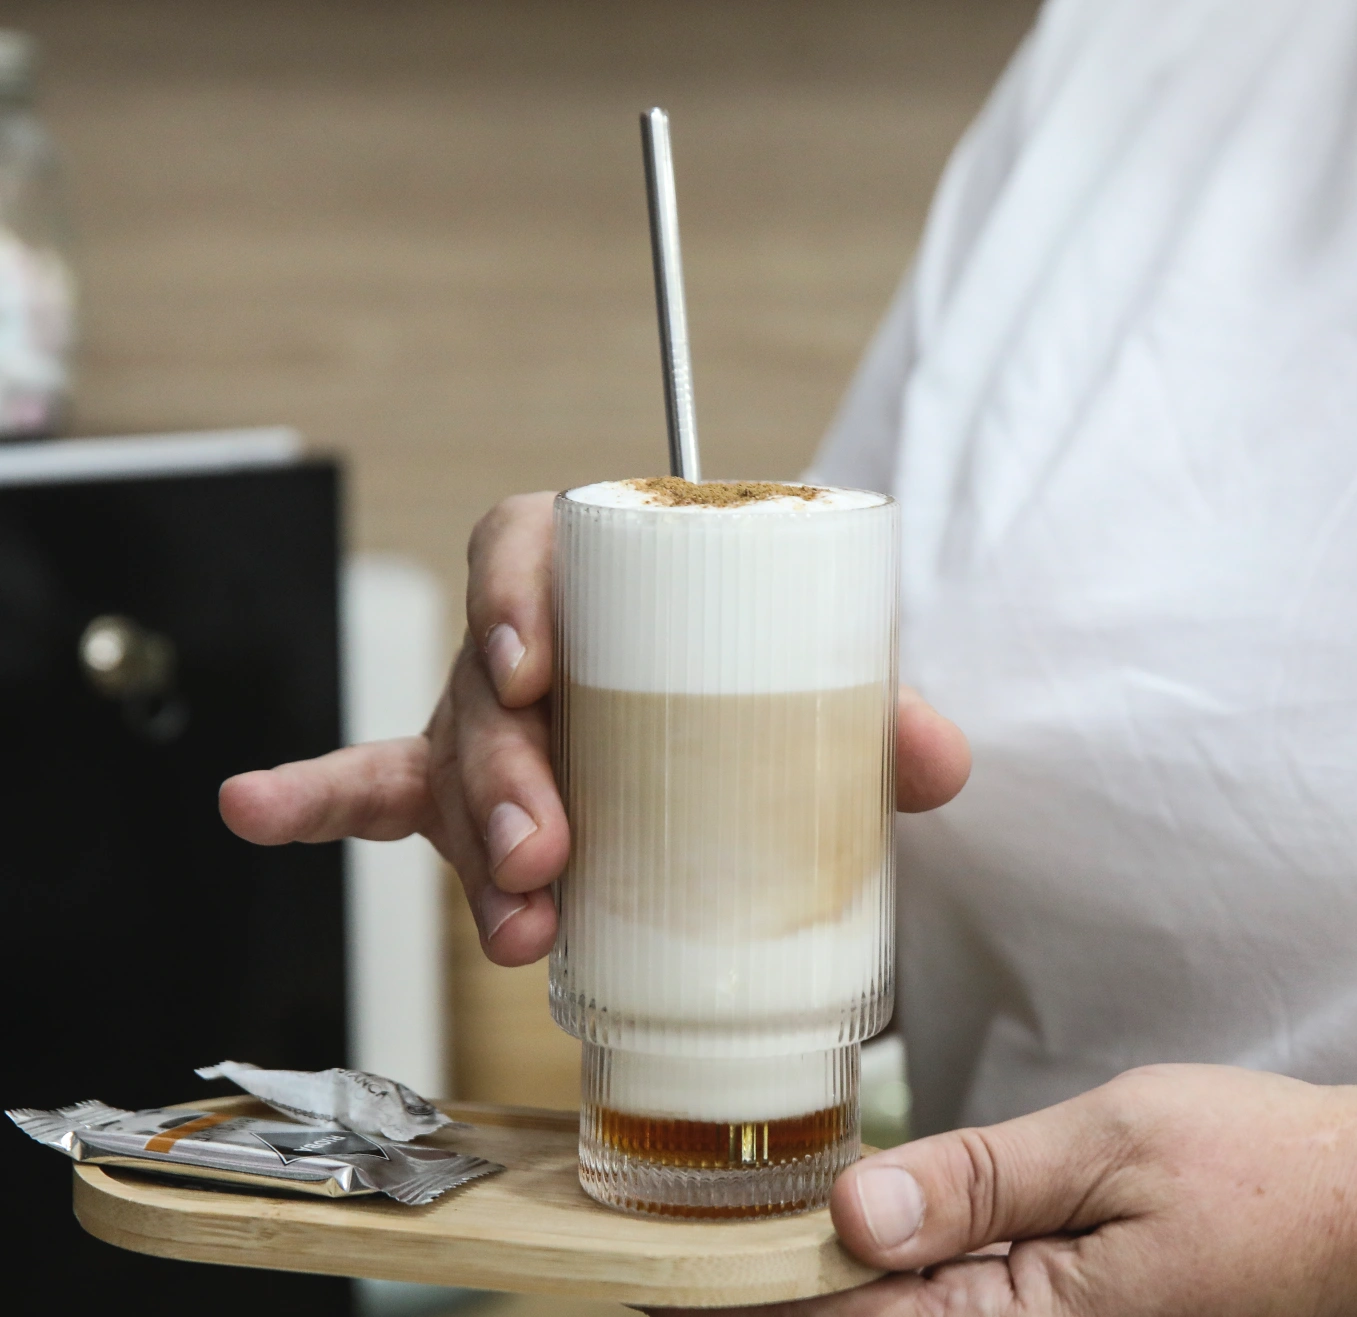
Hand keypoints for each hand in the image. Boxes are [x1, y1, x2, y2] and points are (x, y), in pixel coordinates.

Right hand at [216, 491, 971, 966]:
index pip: (530, 541)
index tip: (532, 666)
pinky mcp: (476, 792)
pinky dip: (318, 801)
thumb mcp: (839, 701)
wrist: (773, 738)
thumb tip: (938, 757)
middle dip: (499, 774)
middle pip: (480, 681)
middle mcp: (539, 644)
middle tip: (542, 853)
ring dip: (467, 846)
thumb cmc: (782, 690)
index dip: (512, 594)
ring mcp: (496, 721)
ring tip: (516, 924)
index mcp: (616, 578)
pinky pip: (379, 790)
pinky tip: (252, 807)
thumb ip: (887, 719)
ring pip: (443, 765)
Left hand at [655, 1065, 1356, 1316]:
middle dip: (762, 1306)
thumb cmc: (1273, 1177)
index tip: (640, 1272)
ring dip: (826, 1300)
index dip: (731, 1300)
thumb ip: (979, 1181)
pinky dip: (895, 1296)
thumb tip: (848, 1214)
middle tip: (659, 1262)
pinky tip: (855, 1252)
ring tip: (731, 1253)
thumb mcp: (1118, 1146)